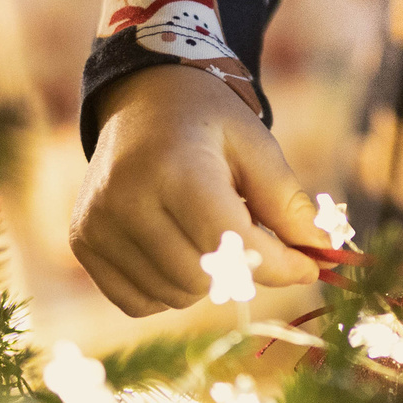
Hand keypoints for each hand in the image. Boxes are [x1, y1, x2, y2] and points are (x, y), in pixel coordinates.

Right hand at [70, 64, 323, 316]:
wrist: (143, 100)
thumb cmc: (209, 122)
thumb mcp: (256, 145)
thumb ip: (287, 201)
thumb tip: (319, 252)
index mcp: (175, 169)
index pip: (232, 245)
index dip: (278, 264)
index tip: (309, 266)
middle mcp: (126, 199)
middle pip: (202, 278)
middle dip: (241, 269)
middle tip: (254, 240)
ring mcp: (97, 224)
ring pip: (172, 295)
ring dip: (206, 280)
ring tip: (209, 233)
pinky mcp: (83, 242)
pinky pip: (137, 301)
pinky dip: (169, 289)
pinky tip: (178, 249)